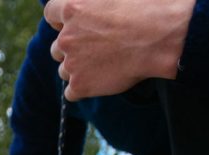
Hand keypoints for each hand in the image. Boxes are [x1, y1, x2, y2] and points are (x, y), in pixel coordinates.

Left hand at [44, 0, 194, 99]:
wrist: (158, 38)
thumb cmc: (145, 9)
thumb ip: (94, 1)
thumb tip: (96, 10)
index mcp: (71, 7)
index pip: (51, 14)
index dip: (61, 21)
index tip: (74, 25)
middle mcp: (66, 36)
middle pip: (57, 47)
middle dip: (72, 49)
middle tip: (95, 50)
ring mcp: (71, 63)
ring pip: (64, 70)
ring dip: (78, 69)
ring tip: (102, 66)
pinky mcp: (80, 85)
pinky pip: (71, 92)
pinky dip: (83, 89)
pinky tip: (100, 82)